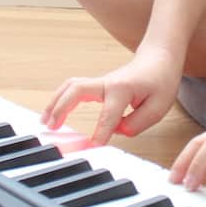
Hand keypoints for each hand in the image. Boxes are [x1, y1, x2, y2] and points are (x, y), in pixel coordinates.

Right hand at [41, 45, 183, 144]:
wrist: (159, 58)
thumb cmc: (160, 79)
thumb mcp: (158, 106)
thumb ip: (137, 123)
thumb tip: (117, 132)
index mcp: (123, 88)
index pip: (108, 115)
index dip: (99, 133)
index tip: (91, 148)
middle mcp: (107, 83)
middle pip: (76, 90)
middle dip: (61, 108)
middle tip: (51, 127)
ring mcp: (100, 82)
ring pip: (70, 87)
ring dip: (56, 102)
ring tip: (45, 121)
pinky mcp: (97, 85)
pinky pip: (74, 90)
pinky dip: (61, 99)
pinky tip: (53, 113)